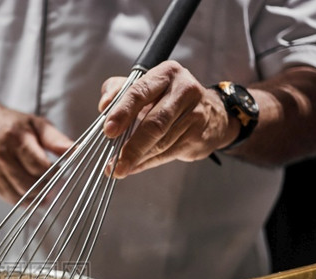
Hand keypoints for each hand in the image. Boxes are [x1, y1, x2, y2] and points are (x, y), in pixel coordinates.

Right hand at [0, 106, 72, 203]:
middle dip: (46, 188)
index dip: (53, 174)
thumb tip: (77, 152)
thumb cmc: (14, 125)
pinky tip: (34, 195)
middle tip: (56, 186)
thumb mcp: (37, 124)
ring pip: (19, 196)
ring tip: (48, 193)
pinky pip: (10, 199)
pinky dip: (25, 201)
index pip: (38, 166)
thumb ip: (56, 140)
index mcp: (16, 139)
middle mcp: (1, 156)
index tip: (61, 173)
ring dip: (37, 198)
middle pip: (28, 184)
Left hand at [100, 61, 233, 177]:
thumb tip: (105, 104)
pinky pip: (168, 153)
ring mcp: (195, 114)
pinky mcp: (198, 135)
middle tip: (114, 162)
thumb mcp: (145, 86)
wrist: (211, 113)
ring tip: (120, 168)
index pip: (140, 92)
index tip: (108, 130)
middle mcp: (184, 90)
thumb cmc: (167, 98)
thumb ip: (120, 90)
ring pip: (161, 142)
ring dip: (138, 158)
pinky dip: (148, 163)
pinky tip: (135, 167)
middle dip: (132, 146)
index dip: (123, 112)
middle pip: (154, 123)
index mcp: (166, 73)